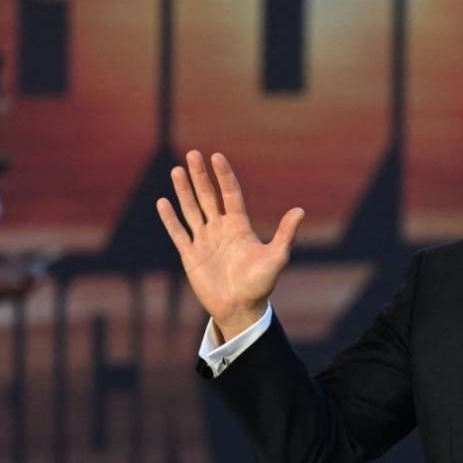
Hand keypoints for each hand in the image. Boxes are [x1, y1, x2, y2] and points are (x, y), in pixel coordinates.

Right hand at [156, 150, 303, 341]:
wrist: (240, 308)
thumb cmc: (260, 284)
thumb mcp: (276, 257)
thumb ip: (285, 234)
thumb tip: (300, 210)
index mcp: (239, 225)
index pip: (230, 193)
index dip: (223, 175)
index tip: (216, 157)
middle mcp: (220, 228)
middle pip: (208, 196)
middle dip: (200, 176)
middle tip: (192, 154)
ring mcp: (205, 240)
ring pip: (191, 209)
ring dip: (183, 191)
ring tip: (176, 170)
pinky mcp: (191, 255)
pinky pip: (178, 232)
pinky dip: (170, 218)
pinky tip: (163, 202)